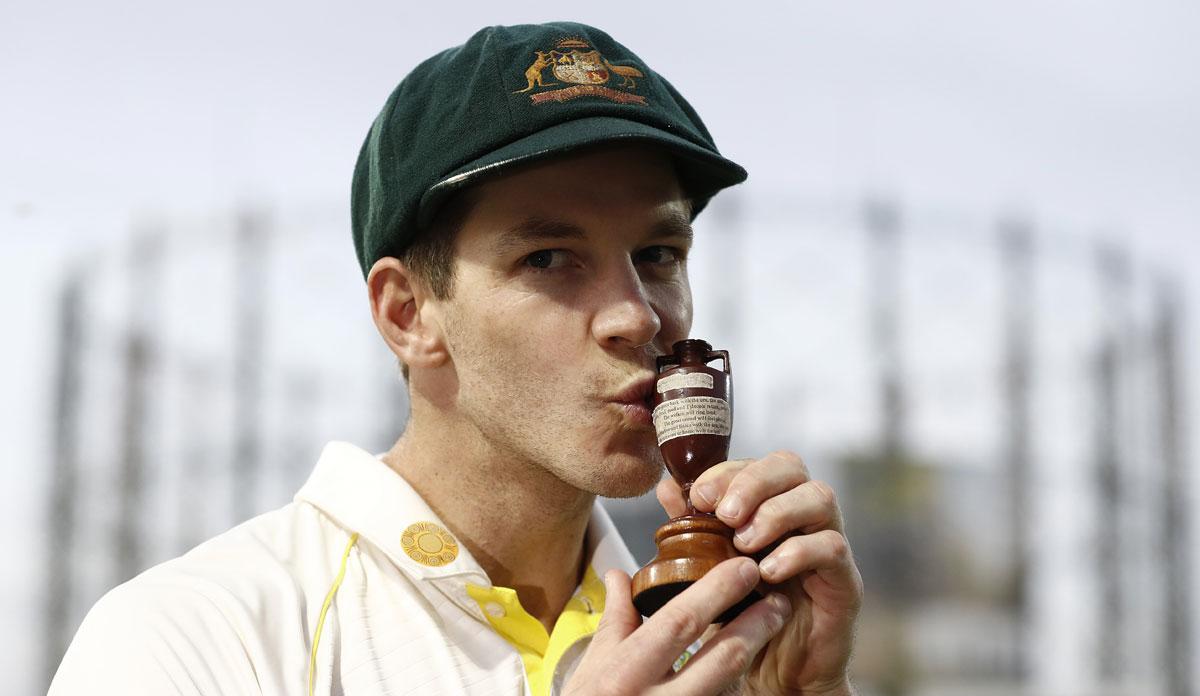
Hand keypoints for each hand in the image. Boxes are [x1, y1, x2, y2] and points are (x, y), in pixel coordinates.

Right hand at [563, 558, 792, 695]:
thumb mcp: (594, 665)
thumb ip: (615, 620)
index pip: (678, 623)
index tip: (743, 568)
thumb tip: (619, 575)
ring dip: (754, 654)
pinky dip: (739, 684)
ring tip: (772, 624)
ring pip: (728, 686)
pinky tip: (752, 662)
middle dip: (755, 625)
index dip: (716, 592)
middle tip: (778, 599)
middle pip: (720, 659)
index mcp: (626, 672)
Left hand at [657, 451, 862, 695]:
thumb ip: (694, 527)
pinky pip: (833, 547)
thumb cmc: (744, 611)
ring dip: (775, 513)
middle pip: (791, 466)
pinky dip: (798, 552)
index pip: (758, 463)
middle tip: (724, 514)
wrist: (775, 667)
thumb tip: (667, 489)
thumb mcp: (710, 566)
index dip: (729, 471)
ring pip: (820, 497)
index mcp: (772, 503)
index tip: (699, 496)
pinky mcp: (844, 578)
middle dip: (752, 483)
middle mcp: (804, 514)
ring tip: (743, 544)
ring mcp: (828, 541)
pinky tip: (767, 572)